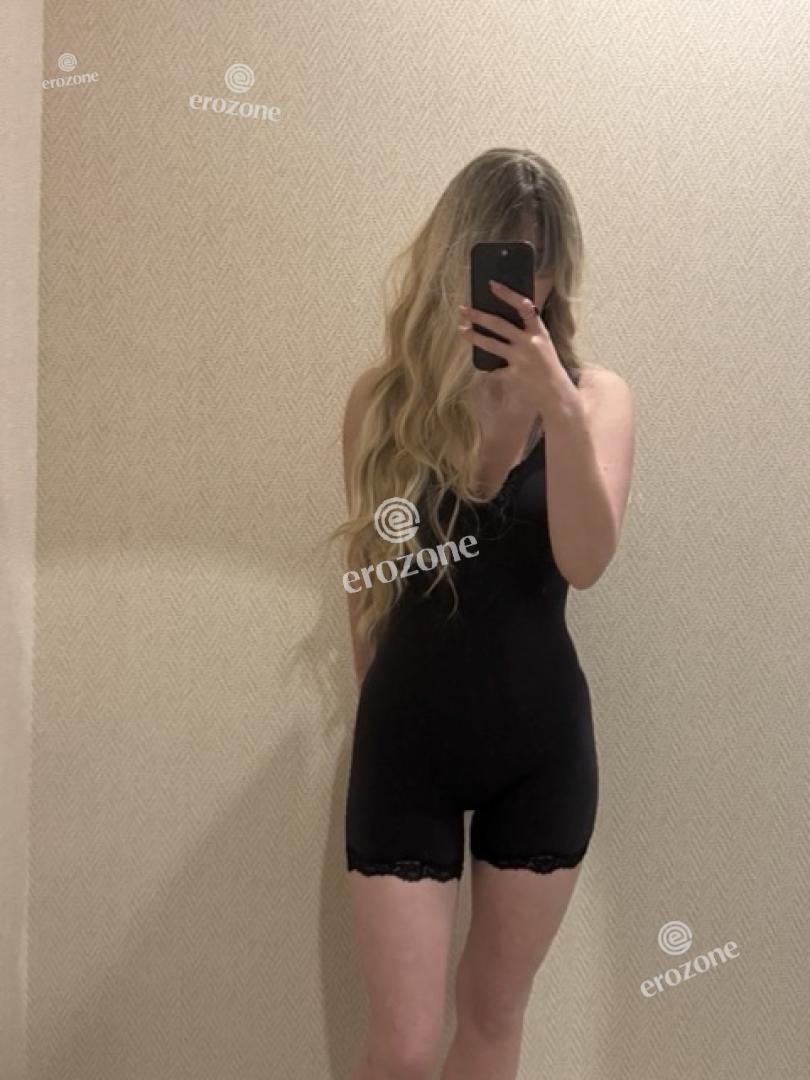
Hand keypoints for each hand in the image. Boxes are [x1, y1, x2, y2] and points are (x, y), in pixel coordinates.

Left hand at [458, 279, 568, 414]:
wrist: (556, 393)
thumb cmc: (548, 366)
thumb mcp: (544, 344)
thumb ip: (528, 332)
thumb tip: (503, 319)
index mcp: (539, 332)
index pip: (523, 306)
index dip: (507, 294)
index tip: (492, 285)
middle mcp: (529, 343)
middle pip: (499, 324)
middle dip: (478, 315)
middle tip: (463, 309)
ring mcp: (520, 359)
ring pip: (491, 344)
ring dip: (473, 336)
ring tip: (461, 330)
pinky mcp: (512, 375)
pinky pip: (495, 369)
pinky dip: (488, 369)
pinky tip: (482, 368)